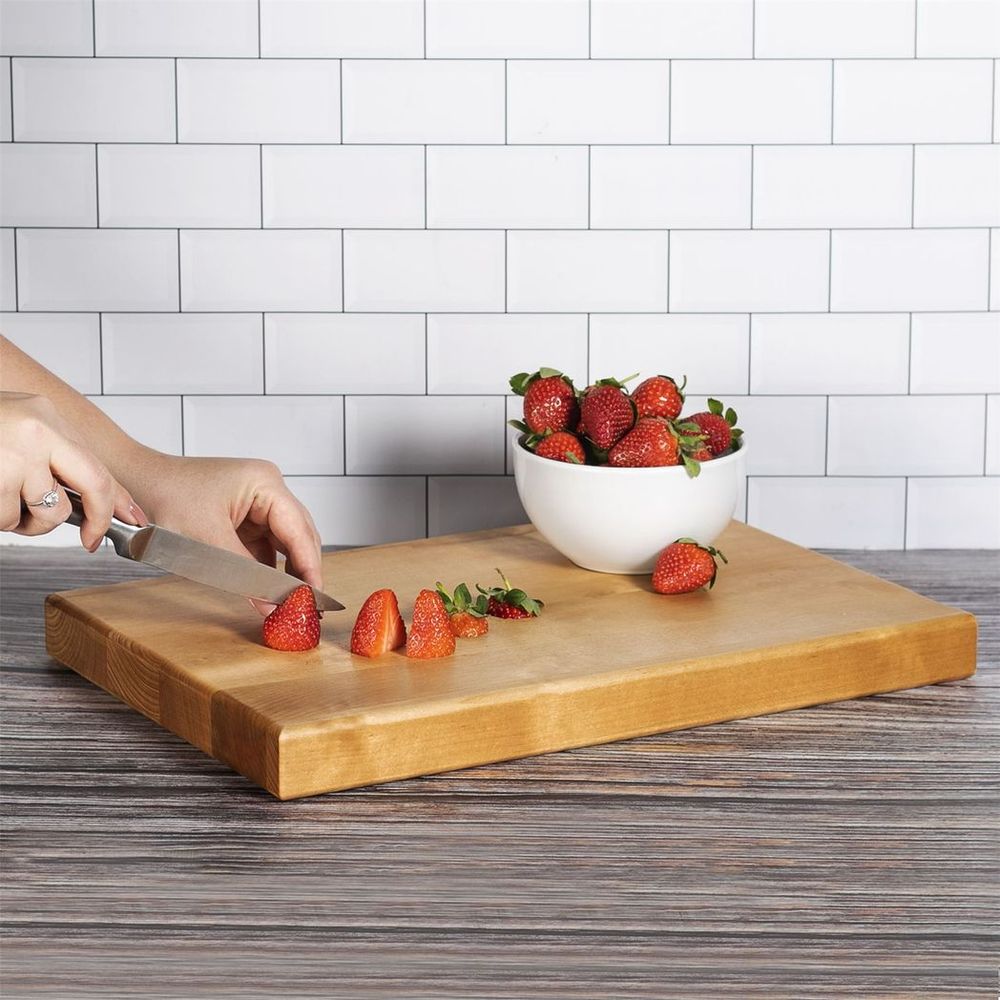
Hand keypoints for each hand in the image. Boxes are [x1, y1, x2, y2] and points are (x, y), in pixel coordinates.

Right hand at [0, 392, 142, 549]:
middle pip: (90, 487)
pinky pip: (9, 520)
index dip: (117, 500)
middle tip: (90, 540)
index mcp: (45, 417)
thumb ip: (60, 461)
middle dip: (95, 519)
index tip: (132, 521)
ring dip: (22, 519)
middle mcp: (35, 431)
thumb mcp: (22, 435)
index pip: (98, 465)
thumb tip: (111, 503)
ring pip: (45, 514)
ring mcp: (12, 455)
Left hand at [132, 455, 323, 609]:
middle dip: (304, 571)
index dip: (311, 567)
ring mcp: (258, 502)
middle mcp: (268, 488)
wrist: (133, 482)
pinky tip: (271, 590)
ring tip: (292, 603)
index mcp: (266, 483)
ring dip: (287, 572)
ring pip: (285, 543)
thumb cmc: (164, 498)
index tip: (316, 598)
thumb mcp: (208, 542)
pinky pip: (267, 546)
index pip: (300, 531)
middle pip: (299, 536)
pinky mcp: (245, 516)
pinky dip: (269, 568)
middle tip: (308, 607)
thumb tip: (275, 607)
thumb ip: (246, 577)